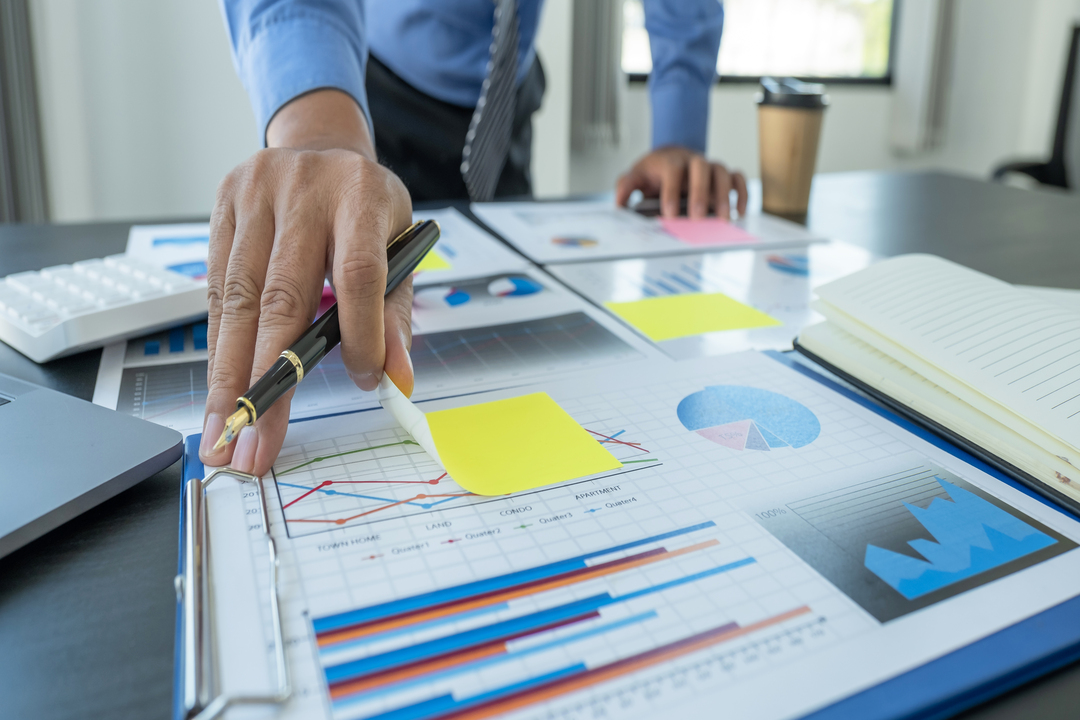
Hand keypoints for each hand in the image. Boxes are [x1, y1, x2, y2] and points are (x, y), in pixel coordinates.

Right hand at [198, 90, 413, 476]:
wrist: (321, 150)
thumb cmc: (365, 212)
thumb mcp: (399, 249)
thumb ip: (396, 313)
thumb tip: (395, 378)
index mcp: (361, 197)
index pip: (358, 271)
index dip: (360, 330)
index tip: (362, 382)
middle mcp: (303, 190)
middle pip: (282, 293)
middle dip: (268, 377)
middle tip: (257, 438)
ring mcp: (255, 195)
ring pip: (237, 296)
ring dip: (229, 372)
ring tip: (227, 427)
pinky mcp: (222, 206)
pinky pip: (215, 286)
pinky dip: (217, 342)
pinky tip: (218, 384)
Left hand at [615, 146, 746, 219]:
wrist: (670, 158)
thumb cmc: (654, 172)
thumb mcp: (636, 176)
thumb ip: (626, 187)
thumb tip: (619, 203)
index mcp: (670, 161)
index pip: (673, 171)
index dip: (671, 191)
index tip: (670, 215)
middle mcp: (692, 161)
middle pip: (702, 167)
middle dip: (700, 193)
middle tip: (697, 218)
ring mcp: (710, 167)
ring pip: (722, 172)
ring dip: (724, 195)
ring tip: (723, 219)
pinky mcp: (723, 176)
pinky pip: (738, 179)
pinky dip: (741, 194)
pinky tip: (738, 213)